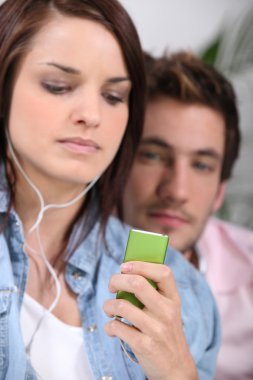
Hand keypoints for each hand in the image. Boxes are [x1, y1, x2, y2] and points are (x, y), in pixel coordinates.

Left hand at [103, 261, 197, 379]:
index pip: (163, 272)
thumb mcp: (168, 311)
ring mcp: (157, 329)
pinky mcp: (145, 345)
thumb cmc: (166, 333)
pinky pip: (118, 328)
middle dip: (116, 280)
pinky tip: (112, 328)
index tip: (124, 266)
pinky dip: (109, 326)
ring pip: (122, 306)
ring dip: (108, 306)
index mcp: (173, 299)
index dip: (141, 264)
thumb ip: (153, 293)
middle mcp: (167, 312)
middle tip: (111, 286)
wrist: (177, 370)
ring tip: (109, 309)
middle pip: (137, 283)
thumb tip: (125, 273)